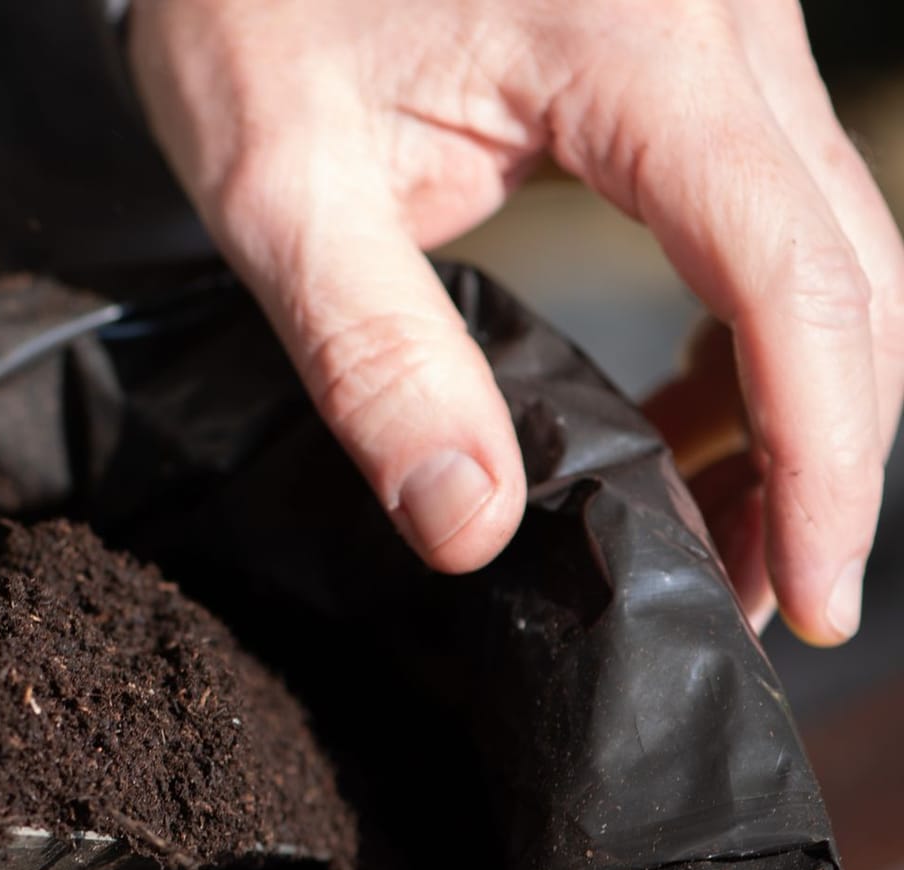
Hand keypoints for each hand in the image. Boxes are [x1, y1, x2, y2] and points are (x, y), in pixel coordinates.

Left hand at [129, 0, 903, 644]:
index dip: (820, 454)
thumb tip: (470, 526)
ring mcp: (730, 24)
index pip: (791, 273)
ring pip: (836, 238)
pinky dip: (763, 324)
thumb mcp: (279, 192)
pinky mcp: (704, 50)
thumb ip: (373, 358)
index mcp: (634, 42)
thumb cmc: (248, 15)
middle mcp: (723, 17)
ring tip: (713, 521)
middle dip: (821, 450)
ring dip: (804, 395)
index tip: (807, 591)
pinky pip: (782, 202)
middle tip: (758, 591)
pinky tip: (693, 407)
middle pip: (851, 266)